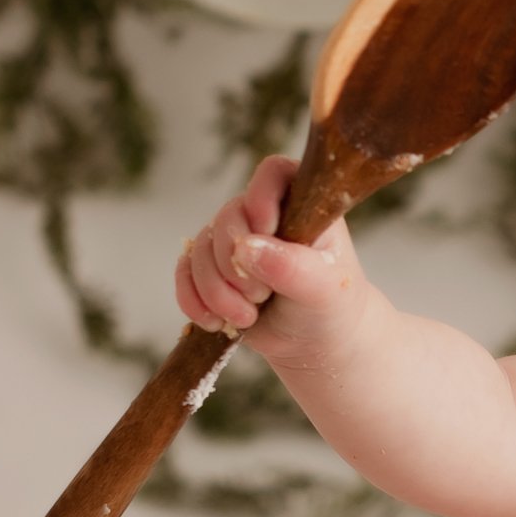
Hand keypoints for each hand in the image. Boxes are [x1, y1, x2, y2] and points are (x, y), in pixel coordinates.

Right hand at [176, 154, 367, 370]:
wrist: (316, 344)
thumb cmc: (331, 306)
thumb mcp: (324, 288)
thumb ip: (292, 266)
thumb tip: (246, 248)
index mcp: (300, 204)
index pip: (274, 172)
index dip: (262, 200)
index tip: (267, 232)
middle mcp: (262, 215)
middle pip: (227, 218)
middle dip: (237, 265)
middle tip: (263, 295)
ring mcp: (232, 241)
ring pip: (201, 250)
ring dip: (217, 291)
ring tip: (247, 316)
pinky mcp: (210, 269)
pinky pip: (184, 273)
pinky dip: (194, 300)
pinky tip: (216, 323)